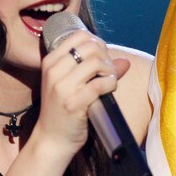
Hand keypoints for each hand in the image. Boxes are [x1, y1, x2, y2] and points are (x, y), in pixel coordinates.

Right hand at [33, 30, 129, 155]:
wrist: (52, 139)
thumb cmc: (63, 110)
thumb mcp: (71, 84)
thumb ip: (95, 69)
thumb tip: (124, 61)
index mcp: (50, 62)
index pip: (78, 35)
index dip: (97, 42)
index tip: (102, 57)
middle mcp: (53, 71)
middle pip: (89, 46)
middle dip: (105, 56)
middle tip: (108, 71)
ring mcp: (62, 87)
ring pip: (95, 62)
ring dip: (109, 70)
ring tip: (109, 80)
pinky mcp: (74, 103)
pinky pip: (100, 84)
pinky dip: (111, 83)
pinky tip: (110, 88)